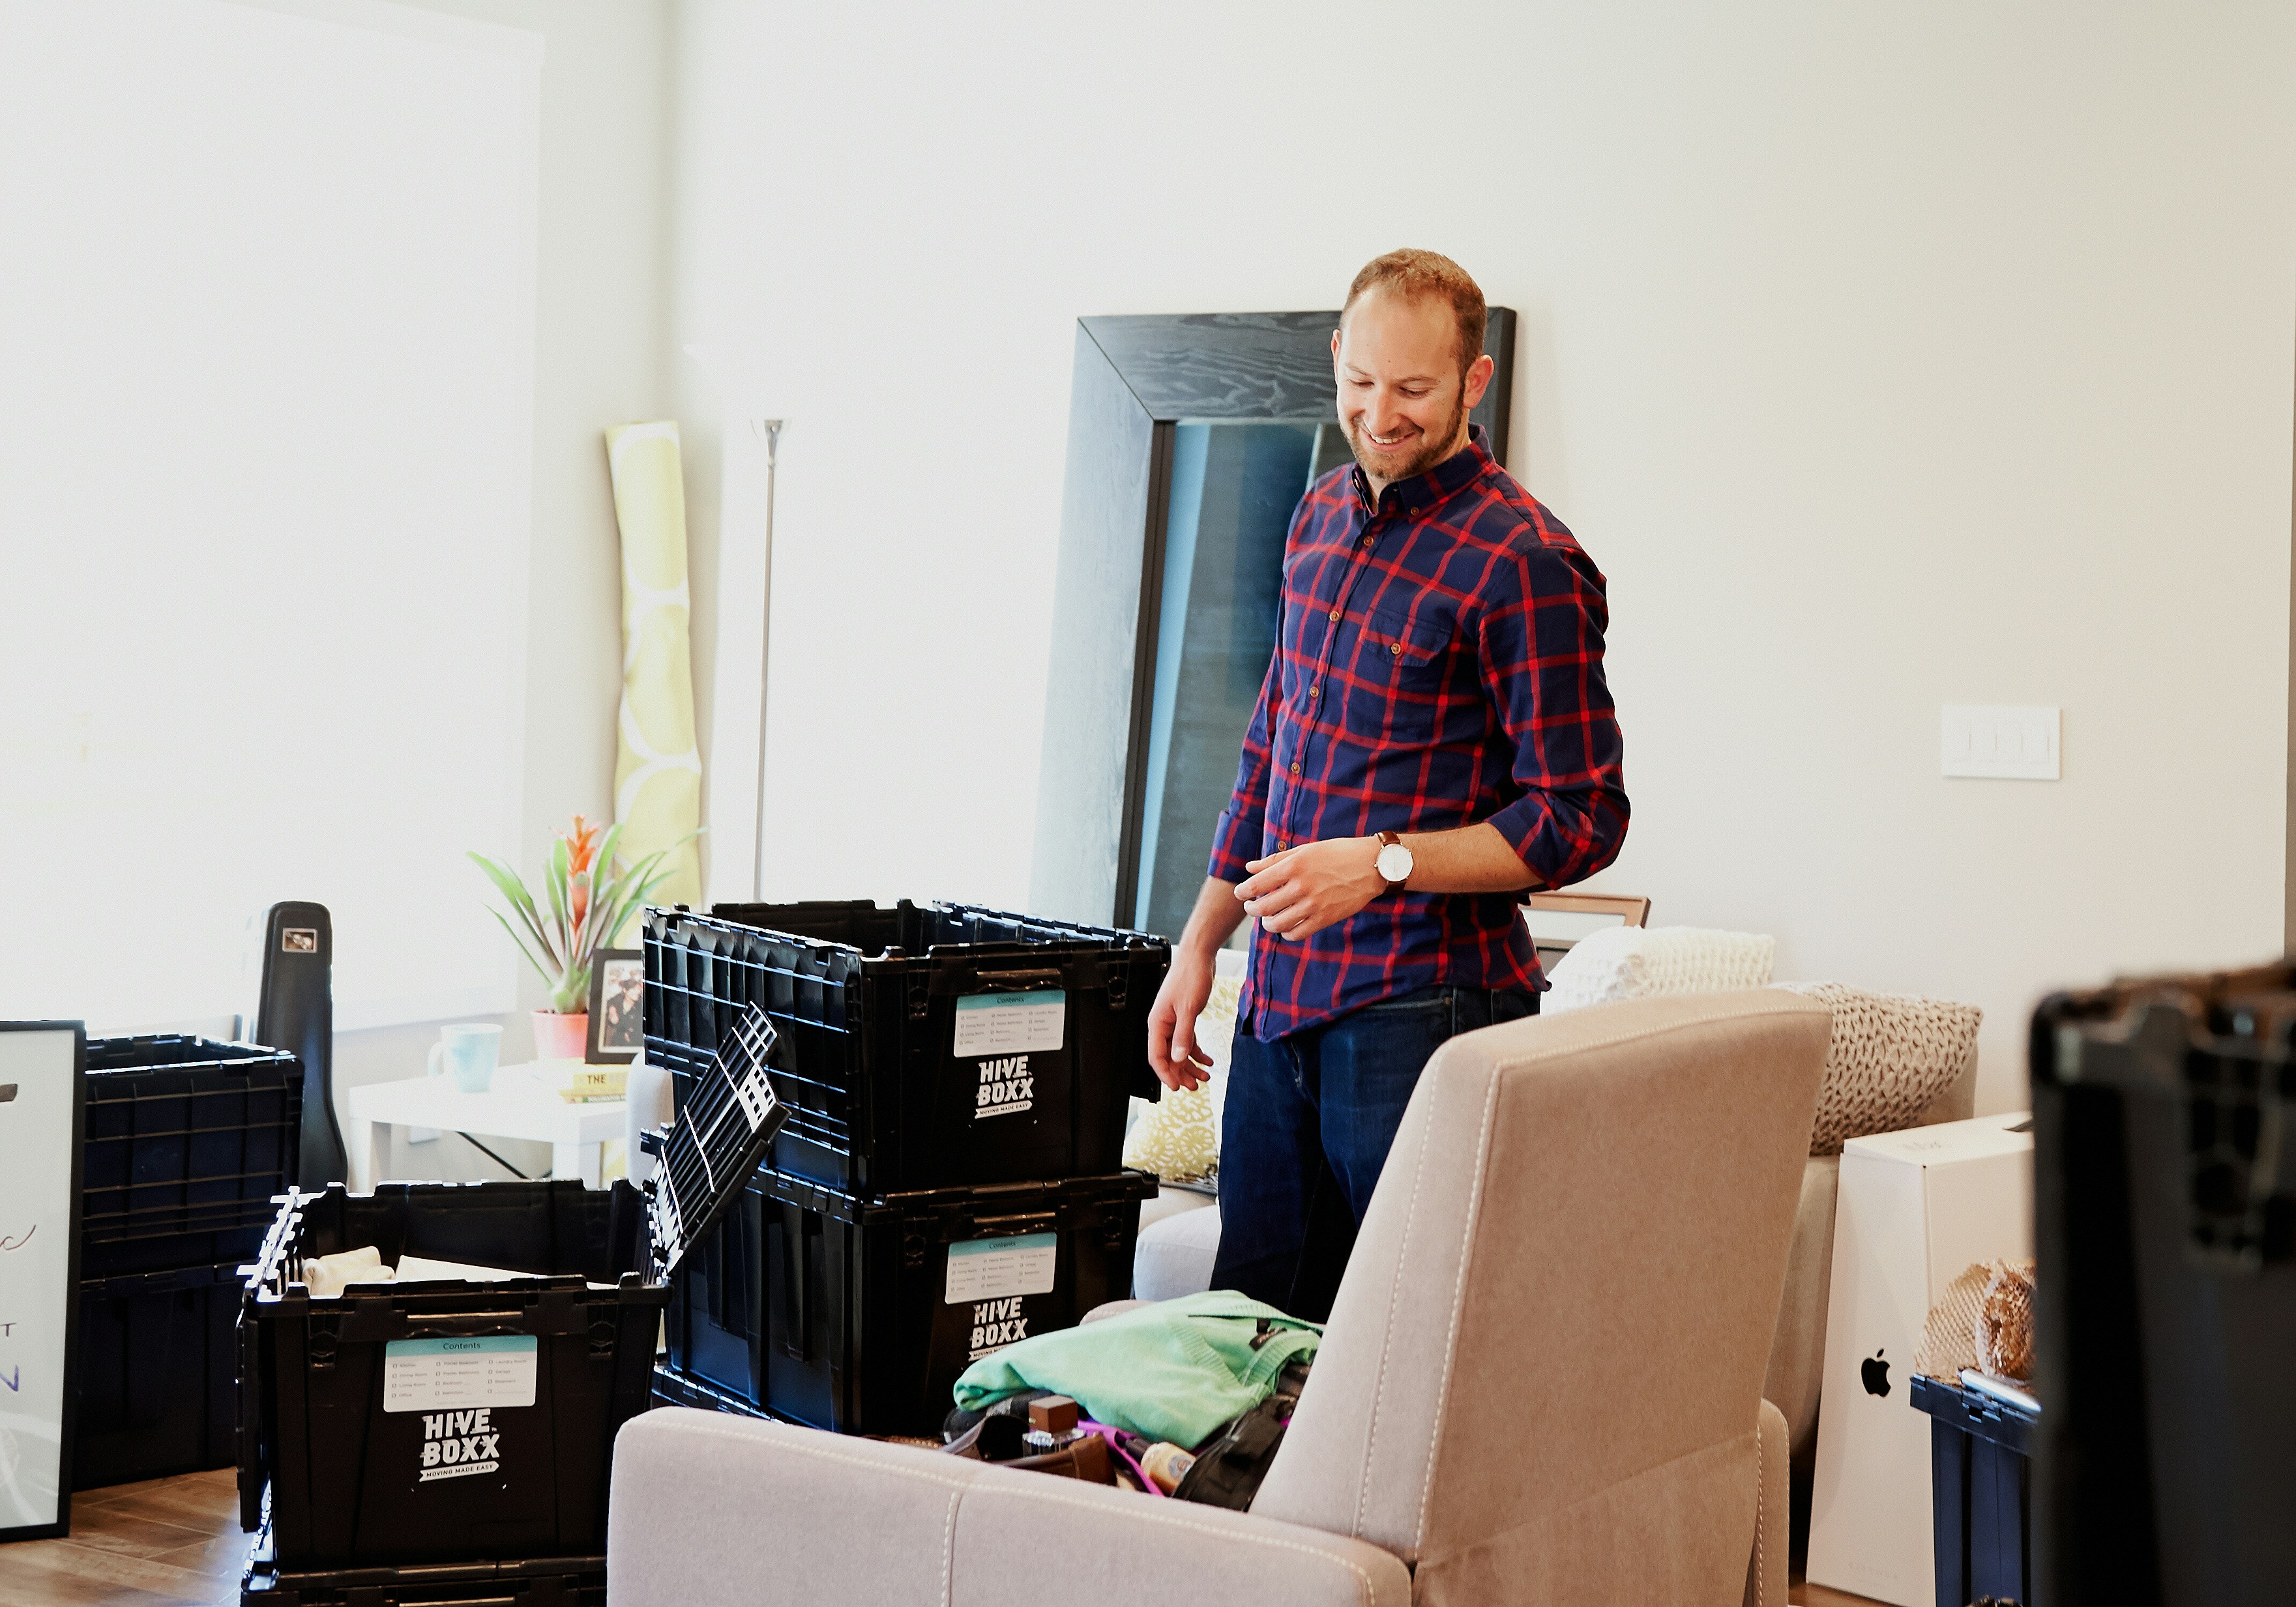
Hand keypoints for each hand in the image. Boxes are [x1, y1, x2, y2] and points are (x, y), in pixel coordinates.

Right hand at [1144, 945, 1217, 1091]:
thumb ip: (1183, 1035)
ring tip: (1204, 1077)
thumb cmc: (1190, 977)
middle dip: (1181, 1073)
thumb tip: (1178, 1058)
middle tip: (1195, 1087)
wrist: (1199, 957)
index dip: (1165, 1074)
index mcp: (1158, 1023)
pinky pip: (1187, 1041)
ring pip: (1178, 1051)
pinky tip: (1208, 1060)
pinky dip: (1197, 1052)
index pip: (1156, 1056)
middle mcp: (1163, 1025)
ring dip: (1190, 1065)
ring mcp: (1174, 1022)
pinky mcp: (1184, 1018)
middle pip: (1168, 1057)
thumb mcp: (1188, 1009)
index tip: (1176, 1087)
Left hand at [1237, 837, 1385, 941]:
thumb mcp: (1306, 849)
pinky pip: (1297, 933)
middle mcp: (1301, 886)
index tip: (1240, 893)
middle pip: (1262, 907)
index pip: (1256, 884)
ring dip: (1267, 924)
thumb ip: (1275, 860)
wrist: (1372, 865)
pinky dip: (1286, 933)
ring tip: (1267, 919)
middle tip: (1251, 907)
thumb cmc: (1338, 853)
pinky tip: (1286, 927)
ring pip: (1277, 924)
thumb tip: (1250, 868)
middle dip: (1251, 909)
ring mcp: (1313, 904)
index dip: (1243, 892)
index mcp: (1294, 865)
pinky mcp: (1325, 918)